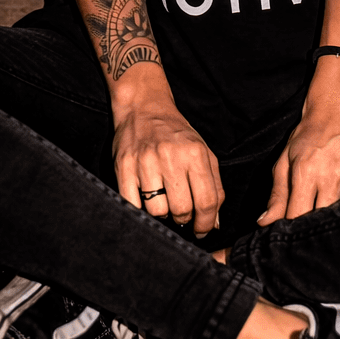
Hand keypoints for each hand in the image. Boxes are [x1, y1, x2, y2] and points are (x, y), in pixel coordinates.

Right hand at [113, 92, 223, 237]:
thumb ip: (214, 187)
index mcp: (195, 153)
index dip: (206, 224)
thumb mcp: (203, 152)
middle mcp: (170, 156)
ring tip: (162, 199)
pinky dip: (140, 208)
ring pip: (157, 211)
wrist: (143, 108)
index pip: (207, 201)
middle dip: (184, 219)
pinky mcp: (124, 166)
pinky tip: (144, 199)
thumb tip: (215, 223)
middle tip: (181, 213)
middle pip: (182, 210)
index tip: (202, 230)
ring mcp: (145, 161)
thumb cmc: (176, 134)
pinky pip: (133, 204)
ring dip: (161, 213)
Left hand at [259, 60, 339, 224]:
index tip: (291, 233)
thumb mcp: (284, 162)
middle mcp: (334, 173)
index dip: (294, 227)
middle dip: (316, 223)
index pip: (299, 215)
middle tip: (311, 221)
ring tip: (329, 199)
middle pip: (324, 217)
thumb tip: (264, 224)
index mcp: (306, 171)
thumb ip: (277, 196)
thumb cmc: (306, 138)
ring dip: (336, 211)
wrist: (338, 111)